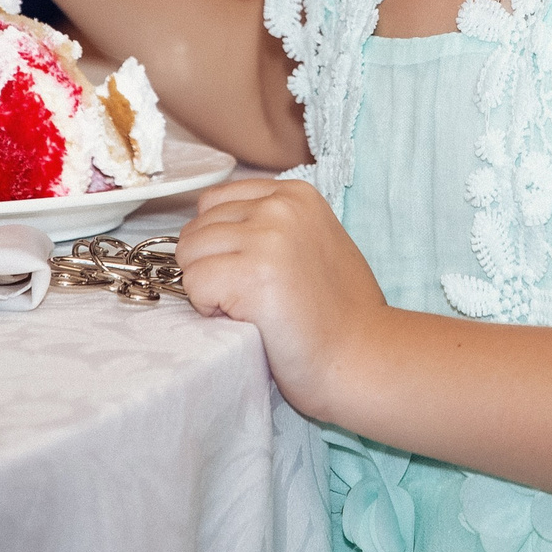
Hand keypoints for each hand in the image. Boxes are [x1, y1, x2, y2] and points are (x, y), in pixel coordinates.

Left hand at [177, 178, 384, 413]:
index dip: (218, 244)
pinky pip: (195, 285)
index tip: (249, 271)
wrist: (362, 357)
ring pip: (189, 255)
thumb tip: (209, 232)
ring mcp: (266, 238)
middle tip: (252, 297)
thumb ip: (269, 225)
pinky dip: (209, 309)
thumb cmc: (339, 313)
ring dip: (207, 288)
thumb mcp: (312, 242)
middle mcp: (279, 208)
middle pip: (197, 229)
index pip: (213, 203)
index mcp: (294, 194)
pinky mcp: (252, 274)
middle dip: (210, 266)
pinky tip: (247, 320)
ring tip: (250, 307)